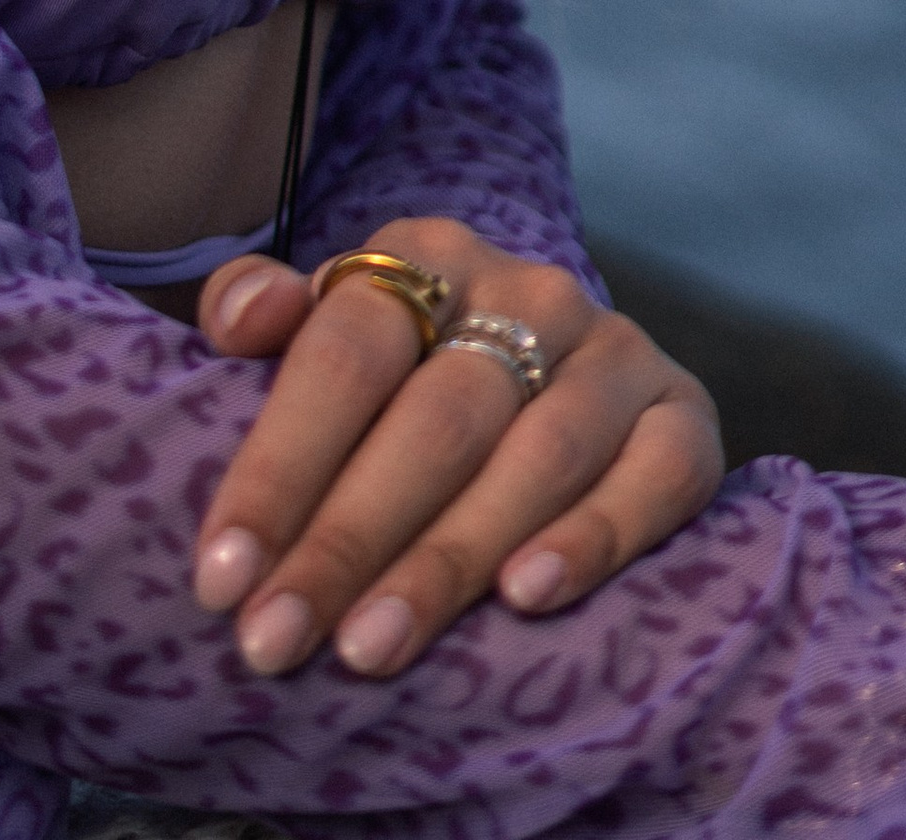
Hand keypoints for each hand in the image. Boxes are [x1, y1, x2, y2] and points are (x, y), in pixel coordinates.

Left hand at [188, 216, 720, 680]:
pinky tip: (526, 597)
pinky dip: (594, 536)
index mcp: (426, 258)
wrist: (560, 364)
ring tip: (370, 648)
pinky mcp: (685, 414)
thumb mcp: (336, 325)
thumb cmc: (412, 370)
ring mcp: (615, 350)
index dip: (278, 465)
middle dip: (346, 539)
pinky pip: (655, 477)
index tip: (220, 577)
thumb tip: (240, 317)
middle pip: (435, 418)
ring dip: (448, 559)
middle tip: (275, 639)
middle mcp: (528, 289)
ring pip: (535, 456)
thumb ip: (264, 308)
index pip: (344, 354)